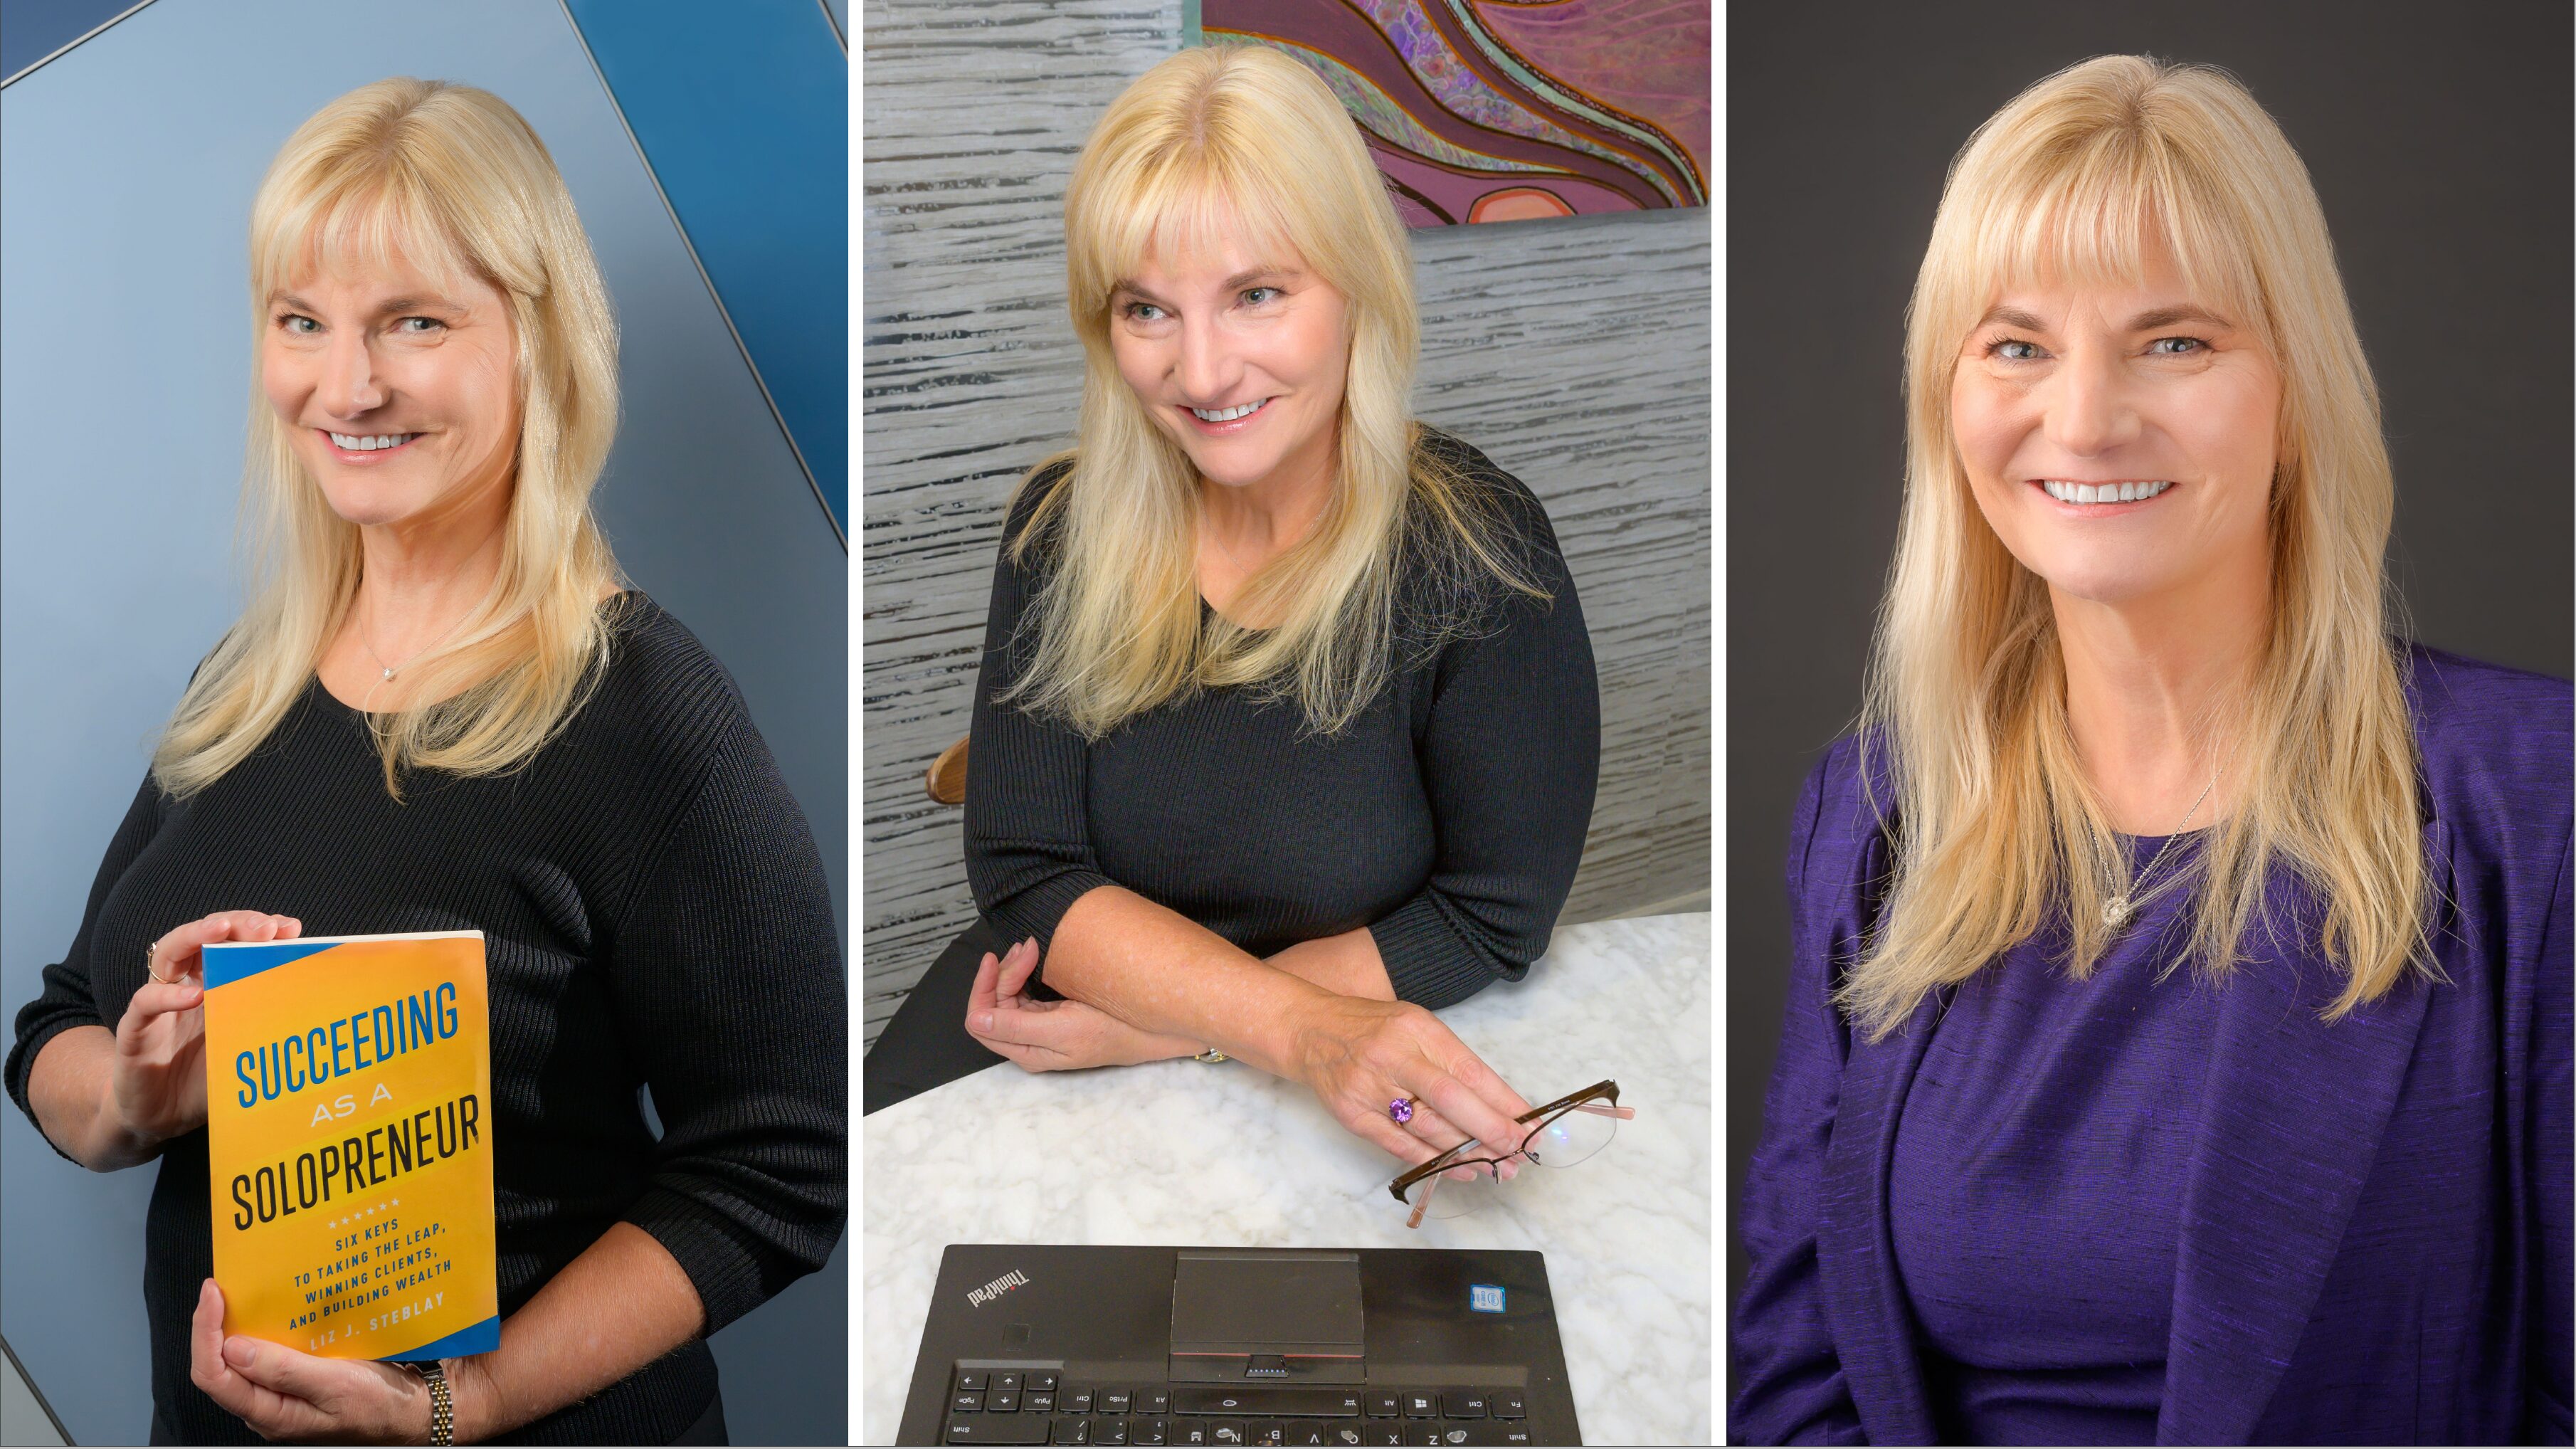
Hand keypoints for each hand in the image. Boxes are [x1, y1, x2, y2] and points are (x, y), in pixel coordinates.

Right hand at [113, 911, 300, 1149]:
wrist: (162, 1117)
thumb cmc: (209, 1078)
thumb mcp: (249, 1048)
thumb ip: (273, 1024)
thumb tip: (323, 1009)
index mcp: (219, 982)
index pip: (238, 942)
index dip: (263, 930)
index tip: (291, 929)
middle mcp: (188, 983)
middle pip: (206, 935)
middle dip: (236, 924)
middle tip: (264, 927)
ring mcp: (160, 1002)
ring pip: (170, 952)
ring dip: (195, 936)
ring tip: (221, 930)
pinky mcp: (135, 1030)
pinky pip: (145, 1003)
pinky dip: (167, 996)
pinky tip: (193, 995)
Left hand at [190, 1279, 446, 1442]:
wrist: (410, 1413)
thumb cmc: (378, 1403)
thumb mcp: (336, 1384)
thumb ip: (284, 1370)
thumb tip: (232, 1348)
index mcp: (271, 1414)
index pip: (214, 1377)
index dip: (204, 1334)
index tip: (213, 1294)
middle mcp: (266, 1409)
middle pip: (218, 1369)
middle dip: (212, 1327)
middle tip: (220, 1287)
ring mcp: (278, 1398)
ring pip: (237, 1363)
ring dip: (233, 1327)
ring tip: (240, 1294)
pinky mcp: (292, 1386)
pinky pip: (262, 1359)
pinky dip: (258, 1332)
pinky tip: (269, 1313)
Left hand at [965, 937, 1204, 1070]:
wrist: (1154, 1030)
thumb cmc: (1114, 1032)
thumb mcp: (1064, 1030)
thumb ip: (1016, 1027)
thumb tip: (974, 1021)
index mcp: (1026, 1050)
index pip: (980, 1019)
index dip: (985, 987)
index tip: (998, 958)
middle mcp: (1027, 1041)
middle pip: (993, 1003)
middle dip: (1003, 971)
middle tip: (1029, 946)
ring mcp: (1040, 1027)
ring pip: (1007, 994)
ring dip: (1013, 967)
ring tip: (1032, 946)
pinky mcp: (1053, 1014)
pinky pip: (1025, 991)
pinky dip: (1025, 970)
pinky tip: (1035, 956)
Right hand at [1286, 994, 1533, 1176]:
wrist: (1310, 1031)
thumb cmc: (1373, 1029)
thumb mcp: (1417, 1027)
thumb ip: (1452, 1061)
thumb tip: (1498, 1104)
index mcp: (1416, 1029)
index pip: (1468, 1069)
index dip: (1502, 1100)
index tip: (1528, 1122)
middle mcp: (1393, 1058)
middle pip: (1450, 1100)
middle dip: (1490, 1130)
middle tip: (1518, 1152)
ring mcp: (1370, 1089)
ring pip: (1427, 1128)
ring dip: (1467, 1153)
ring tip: (1498, 1166)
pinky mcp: (1354, 1116)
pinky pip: (1399, 1145)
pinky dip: (1433, 1161)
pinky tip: (1460, 1169)